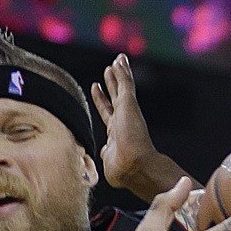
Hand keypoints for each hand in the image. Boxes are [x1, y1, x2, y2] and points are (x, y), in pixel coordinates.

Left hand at [90, 54, 159, 188]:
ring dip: (119, 73)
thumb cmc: (121, 170)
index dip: (101, 101)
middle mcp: (122, 120)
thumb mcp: (108, 161)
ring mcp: (127, 112)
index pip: (107, 113)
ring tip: (117, 60)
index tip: (96, 89)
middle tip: (110, 69)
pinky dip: (123, 72)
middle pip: (115, 96)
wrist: (134, 167)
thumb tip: (103, 151)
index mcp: (116, 134)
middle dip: (112, 83)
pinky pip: (125, 84)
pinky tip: (119, 61)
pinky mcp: (129, 104)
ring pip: (122, 87)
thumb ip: (105, 153)